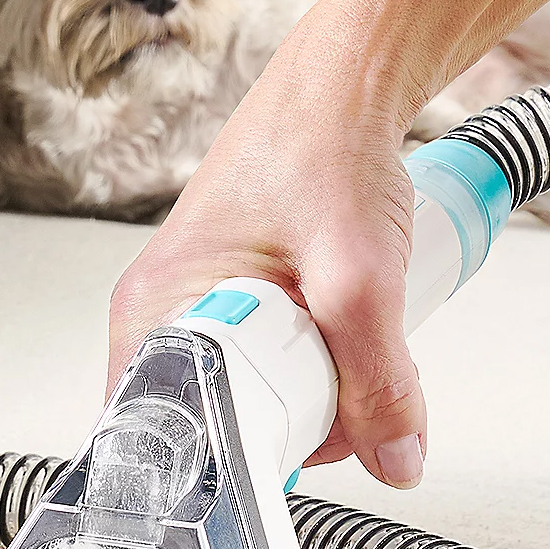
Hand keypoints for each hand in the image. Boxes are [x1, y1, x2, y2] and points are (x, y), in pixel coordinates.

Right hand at [107, 23, 426, 486]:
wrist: (342, 93)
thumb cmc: (319, 149)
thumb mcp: (358, 275)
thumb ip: (377, 376)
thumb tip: (395, 456)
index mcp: (154, 304)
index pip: (172, 428)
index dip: (247, 449)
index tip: (308, 437)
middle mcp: (164, 306)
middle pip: (222, 419)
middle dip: (298, 419)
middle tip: (345, 377)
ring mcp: (200, 301)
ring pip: (258, 393)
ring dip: (317, 389)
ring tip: (347, 337)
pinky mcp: (237, 297)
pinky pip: (273, 362)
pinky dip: (320, 362)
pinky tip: (344, 329)